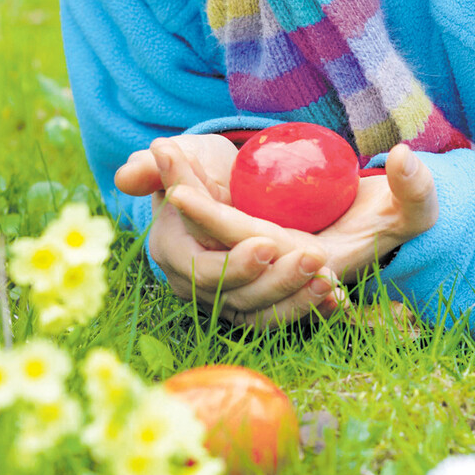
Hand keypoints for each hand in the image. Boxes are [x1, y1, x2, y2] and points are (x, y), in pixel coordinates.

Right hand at [114, 134, 346, 324]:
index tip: (269, 243)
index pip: (204, 272)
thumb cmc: (198, 167)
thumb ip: (155, 165)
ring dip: (299, 300)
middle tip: (313, 257)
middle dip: (278, 281)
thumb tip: (137, 166)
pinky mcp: (256, 305)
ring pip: (264, 315)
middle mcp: (198, 286)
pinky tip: (337, 301)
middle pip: (239, 299)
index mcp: (175, 254)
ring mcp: (228, 300)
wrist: (220, 188)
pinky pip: (283, 317)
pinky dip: (310, 310)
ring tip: (328, 278)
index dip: (234, 264)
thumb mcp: (180, 157)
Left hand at [164, 143, 438, 325]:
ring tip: (162, 145)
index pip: (247, 244)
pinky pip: (214, 215)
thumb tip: (404, 155)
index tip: (178, 191)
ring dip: (183, 184)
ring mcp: (263, 249)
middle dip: (186, 191)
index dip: (213, 219)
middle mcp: (275, 263)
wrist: (388, 224)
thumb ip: (417, 188)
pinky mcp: (255, 233)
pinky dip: (194, 184)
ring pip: (207, 227)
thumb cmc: (402, 218)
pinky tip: (172, 155)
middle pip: (213, 235)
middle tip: (162, 150)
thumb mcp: (417, 207)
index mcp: (303, 265)